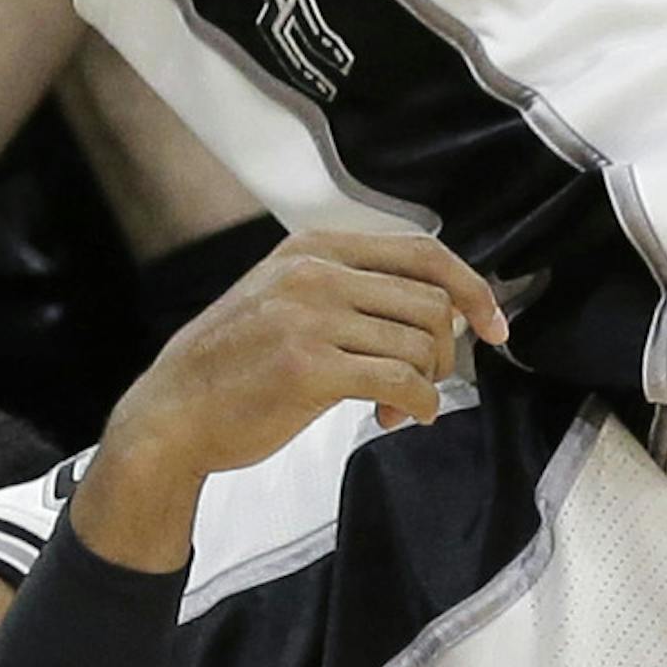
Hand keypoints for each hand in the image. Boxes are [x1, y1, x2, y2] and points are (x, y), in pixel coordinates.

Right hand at [78, 231, 509, 569]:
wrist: (173, 412)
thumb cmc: (233, 364)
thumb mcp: (283, 296)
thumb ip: (345, 288)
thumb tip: (432, 304)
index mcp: (313, 248)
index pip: (421, 251)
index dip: (470, 287)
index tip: (494, 324)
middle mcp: (314, 272)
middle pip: (429, 300)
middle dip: (445, 349)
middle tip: (427, 382)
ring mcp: (309, 318)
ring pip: (419, 343)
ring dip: (428, 383)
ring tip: (399, 407)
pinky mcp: (309, 369)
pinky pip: (400, 383)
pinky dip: (420, 405)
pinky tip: (403, 419)